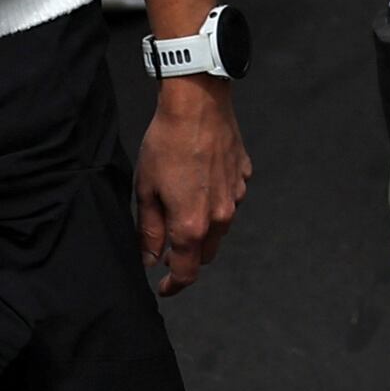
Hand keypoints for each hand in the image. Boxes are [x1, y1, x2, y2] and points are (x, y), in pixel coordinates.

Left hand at [136, 79, 248, 291]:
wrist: (197, 103)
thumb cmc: (166, 144)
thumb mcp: (146, 190)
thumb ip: (148, 231)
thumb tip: (149, 259)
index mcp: (192, 225)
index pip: (187, 272)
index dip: (173, 285)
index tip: (163, 288)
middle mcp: (220, 217)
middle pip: (205, 253)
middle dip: (187, 256)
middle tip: (166, 246)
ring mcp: (236, 196)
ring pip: (219, 227)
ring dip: (202, 227)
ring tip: (180, 203)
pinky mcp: (244, 176)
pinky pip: (229, 199)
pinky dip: (214, 200)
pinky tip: (198, 179)